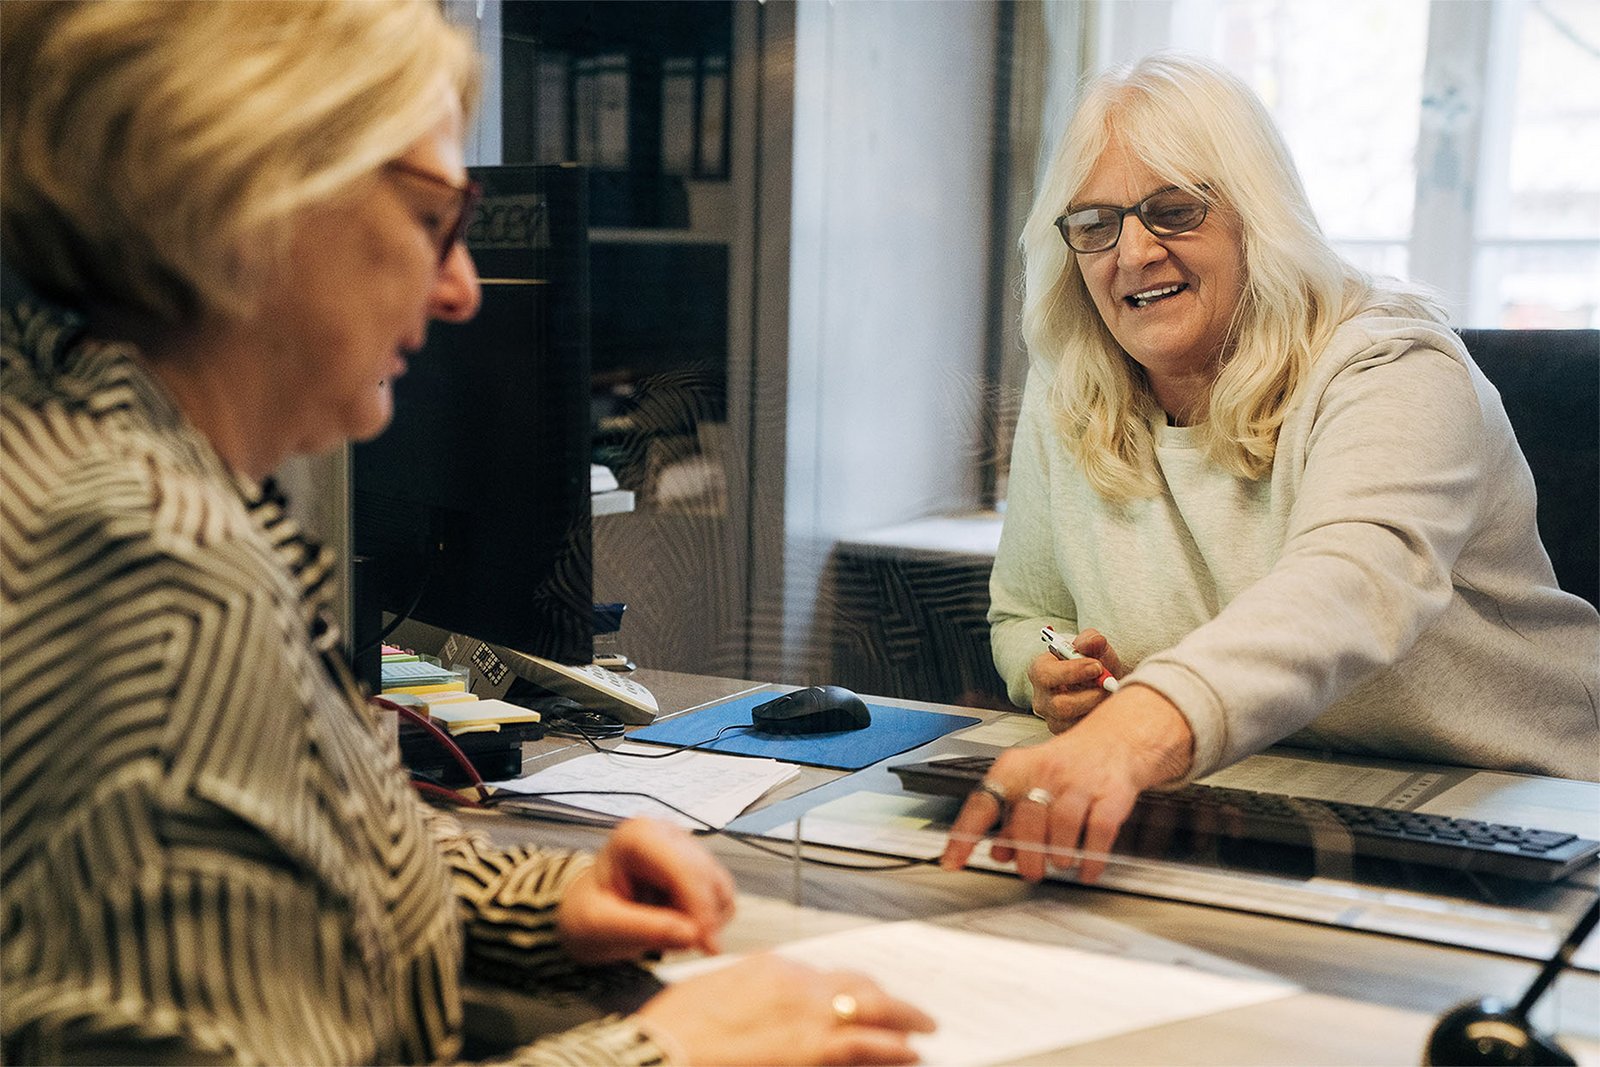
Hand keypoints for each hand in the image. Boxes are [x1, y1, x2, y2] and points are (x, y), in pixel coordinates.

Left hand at [557, 818, 735, 963]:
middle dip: (702, 917)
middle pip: (707, 876)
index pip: (684, 868)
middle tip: (686, 950)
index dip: (699, 907)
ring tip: (669, 936)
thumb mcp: (601, 926)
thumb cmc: (585, 913)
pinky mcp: (698, 868)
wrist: (585, 912)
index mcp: (637, 837)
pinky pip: (721, 897)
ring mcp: (685, 849)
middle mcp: (667, 835)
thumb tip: (692, 935)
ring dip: (706, 920)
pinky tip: (678, 927)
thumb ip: (644, 929)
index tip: (703, 943)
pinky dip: (709, 920)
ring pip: (720, 887)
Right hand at [635, 954, 935, 1065]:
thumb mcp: (709, 997)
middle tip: (904, 1010)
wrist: (661, 1054)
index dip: (841, 991)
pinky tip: (911, 1052)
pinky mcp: (815, 1047)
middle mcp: (794, 981)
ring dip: (901, 1018)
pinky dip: (896, 1047)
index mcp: (767, 967)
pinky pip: (870, 1043)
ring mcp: (808, 1012)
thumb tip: (754, 1009)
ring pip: (872, 1006)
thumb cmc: (672, 1034)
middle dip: (882, 996)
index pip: (819, 975)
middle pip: (854, 982)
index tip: (849, 1000)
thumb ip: (742, 996)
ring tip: (921, 1028)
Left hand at [940, 685, 1193, 882]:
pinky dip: (1091, 858)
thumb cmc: (1065, 768)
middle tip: (1030, 870)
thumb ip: (1011, 821)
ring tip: (1059, 864)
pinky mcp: (1112, 794)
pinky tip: (1086, 870)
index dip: (965, 835)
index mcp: (1015, 767)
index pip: (983, 802)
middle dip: (1027, 852)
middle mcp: (1046, 771)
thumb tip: (998, 854)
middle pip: (1027, 817)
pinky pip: (1099, 832)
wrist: (1115, 740)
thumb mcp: (1029, 784)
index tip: (952, 862)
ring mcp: (1081, 782)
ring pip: (1063, 823)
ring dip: (1059, 855)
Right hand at [1028, 628, 1124, 732]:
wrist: (1099, 681)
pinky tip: (1106, 706)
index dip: (1072, 671)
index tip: (1097, 666)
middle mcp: (1041, 697)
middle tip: (1107, 685)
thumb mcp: (1092, 646)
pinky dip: (1098, 719)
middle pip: (1059, 705)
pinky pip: (1081, 731)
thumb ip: (1091, 639)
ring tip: (1109, 694)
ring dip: (1096, 707)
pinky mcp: (1065, 732)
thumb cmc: (1091, 661)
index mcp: (1040, 670)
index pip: (1046, 674)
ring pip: (1073, 721)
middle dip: (1089, 696)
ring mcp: (1052, 718)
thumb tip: (1093, 642)